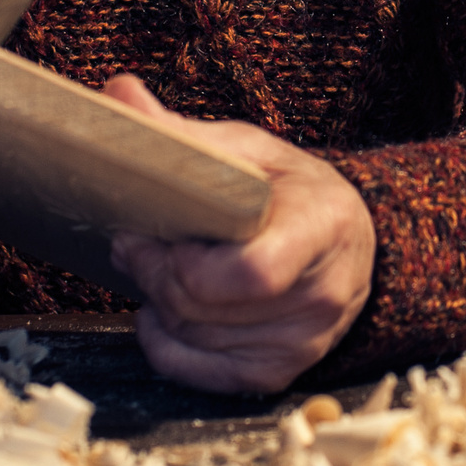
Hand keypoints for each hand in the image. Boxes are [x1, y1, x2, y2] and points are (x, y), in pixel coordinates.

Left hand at [102, 75, 375, 393]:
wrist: (347, 245)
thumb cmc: (292, 193)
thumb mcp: (250, 151)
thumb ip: (184, 133)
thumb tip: (118, 92)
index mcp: (323, 225)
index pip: (252, 271)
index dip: (186, 260)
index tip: (155, 229)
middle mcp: (324, 294)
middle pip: (206, 305)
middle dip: (154, 272)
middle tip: (134, 241)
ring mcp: (304, 342)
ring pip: (193, 337)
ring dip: (157, 303)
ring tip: (155, 266)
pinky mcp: (278, 373)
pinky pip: (196, 372)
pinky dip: (165, 343)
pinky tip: (163, 311)